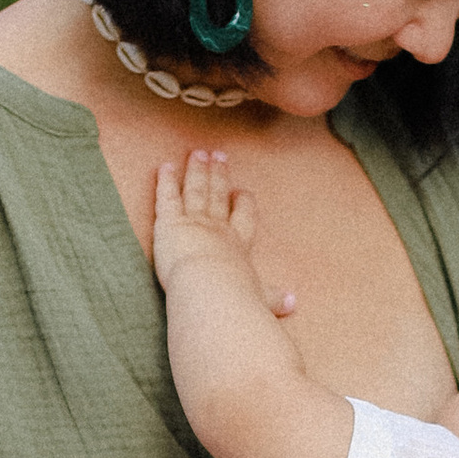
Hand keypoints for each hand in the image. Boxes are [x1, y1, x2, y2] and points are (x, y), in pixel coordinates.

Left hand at [151, 148, 283, 306]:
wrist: (212, 290)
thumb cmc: (234, 298)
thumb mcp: (259, 298)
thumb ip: (273, 299)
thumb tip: (294, 304)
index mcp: (238, 244)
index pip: (244, 217)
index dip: (243, 203)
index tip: (243, 192)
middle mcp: (217, 228)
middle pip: (218, 195)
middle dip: (219, 175)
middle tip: (219, 156)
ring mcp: (194, 221)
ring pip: (195, 190)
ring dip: (196, 171)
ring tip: (198, 153)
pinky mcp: (170, 222)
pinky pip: (167, 197)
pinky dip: (165, 181)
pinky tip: (165, 166)